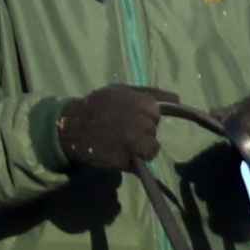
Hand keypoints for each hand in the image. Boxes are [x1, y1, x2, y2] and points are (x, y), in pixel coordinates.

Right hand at [55, 84, 173, 171]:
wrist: (71, 127)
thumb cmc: (99, 107)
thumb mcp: (122, 91)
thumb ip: (151, 93)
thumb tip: (177, 98)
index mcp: (140, 100)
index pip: (156, 112)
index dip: (144, 115)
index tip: (127, 115)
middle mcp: (139, 119)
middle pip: (153, 128)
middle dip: (142, 129)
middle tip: (120, 128)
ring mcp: (133, 139)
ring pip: (153, 145)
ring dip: (141, 145)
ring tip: (122, 141)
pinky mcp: (127, 157)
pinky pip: (143, 159)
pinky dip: (136, 157)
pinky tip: (122, 151)